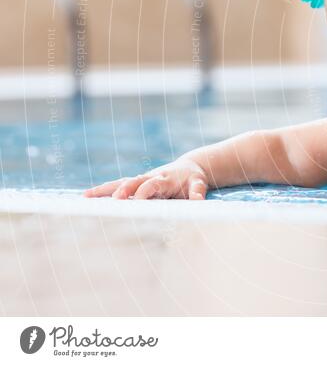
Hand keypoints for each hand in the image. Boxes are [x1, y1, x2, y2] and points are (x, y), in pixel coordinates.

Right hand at [83, 158, 208, 199]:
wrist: (189, 167)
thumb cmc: (193, 178)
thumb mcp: (199, 183)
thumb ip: (197, 191)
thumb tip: (199, 201)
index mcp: (165, 179)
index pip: (152, 185)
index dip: (144, 192)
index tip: (137, 201)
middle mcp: (150, 177)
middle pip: (134, 182)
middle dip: (123, 190)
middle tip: (114, 201)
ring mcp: (142, 179)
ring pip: (121, 183)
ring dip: (105, 190)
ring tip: (86, 197)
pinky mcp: (136, 183)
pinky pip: (118, 185)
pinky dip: (103, 190)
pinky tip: (87, 197)